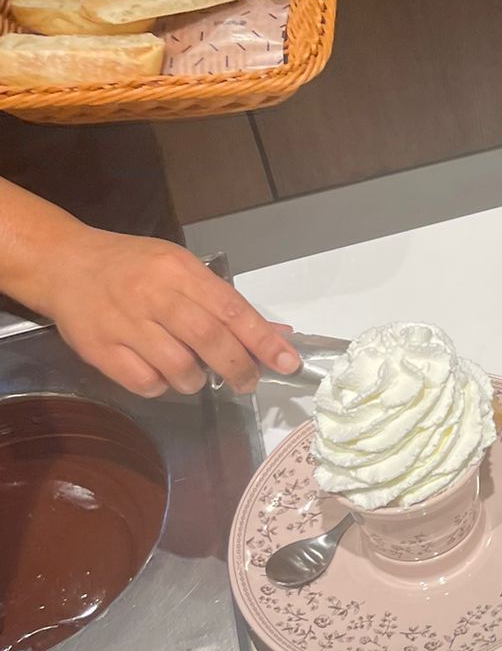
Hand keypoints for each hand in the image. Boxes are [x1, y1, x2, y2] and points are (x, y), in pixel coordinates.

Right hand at [34, 227, 299, 397]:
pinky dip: (161, 387)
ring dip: (196, 381)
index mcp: (179, 271)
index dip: (263, 340)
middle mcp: (154, 295)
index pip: (232, 309)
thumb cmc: (131, 266)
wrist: (64, 263)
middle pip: (209, 339)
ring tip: (195, 375)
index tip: (288, 363)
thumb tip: (275, 333)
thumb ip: (223, 302)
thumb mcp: (180, 268)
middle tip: (247, 382)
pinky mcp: (99, 349)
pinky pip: (144, 382)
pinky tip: (160, 375)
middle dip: (238, 368)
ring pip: (178, 367)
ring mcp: (124, 323)